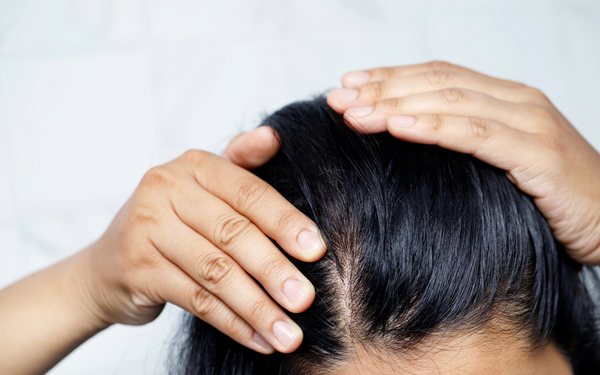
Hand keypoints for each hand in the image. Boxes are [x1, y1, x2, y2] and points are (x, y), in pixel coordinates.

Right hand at [82, 126, 324, 353]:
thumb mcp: (203, 187)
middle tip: (306, 299)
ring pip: (216, 272)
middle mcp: (165, 189)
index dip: (285, 221)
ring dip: (257, 306)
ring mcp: (146, 229)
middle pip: (233, 233)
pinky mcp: (137, 269)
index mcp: (193, 165)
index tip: (317, 250)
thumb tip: (274, 137)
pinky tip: (260, 339)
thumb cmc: (172, 222)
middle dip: (274, 269)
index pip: (248, 192)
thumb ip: (241, 164)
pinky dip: (233, 323)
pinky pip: (196, 300)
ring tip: (289, 333)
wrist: (108, 264)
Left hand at [327, 61, 599, 264]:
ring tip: (353, 112)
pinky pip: (476, 135)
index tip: (347, 84)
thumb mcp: (500, 163)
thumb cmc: (551, 198)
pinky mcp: (539, 154)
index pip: (438, 75)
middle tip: (337, 97)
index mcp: (505, 98)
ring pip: (451, 103)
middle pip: (437, 83)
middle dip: (381, 88)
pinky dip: (434, 127)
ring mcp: (530, 123)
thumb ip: (463, 145)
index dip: (390, 76)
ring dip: (395, 104)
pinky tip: (398, 125)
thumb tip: (404, 143)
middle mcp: (517, 101)